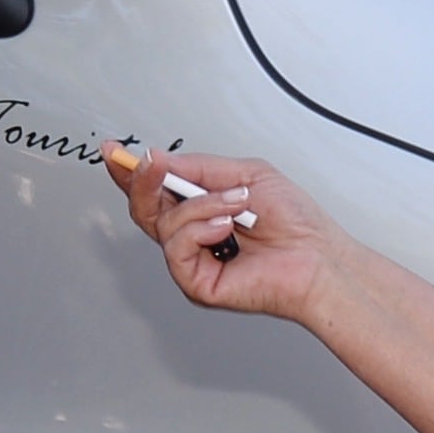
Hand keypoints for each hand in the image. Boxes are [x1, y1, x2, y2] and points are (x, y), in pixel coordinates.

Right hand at [103, 143, 338, 326]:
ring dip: (201, 205)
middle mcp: (192, 235)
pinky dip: (201, 230)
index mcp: (200, 209)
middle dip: (144, 180)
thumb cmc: (296, 224)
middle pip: (143, 208)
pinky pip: (176, 249)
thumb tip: (158, 159)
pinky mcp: (195, 282)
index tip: (114, 150)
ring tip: (236, 204)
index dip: (131, 171)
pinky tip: (226, 228)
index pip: (154, 190)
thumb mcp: (246, 175)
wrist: (319, 257)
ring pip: (162, 224)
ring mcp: (192, 260)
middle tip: (151, 163)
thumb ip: (198, 168)